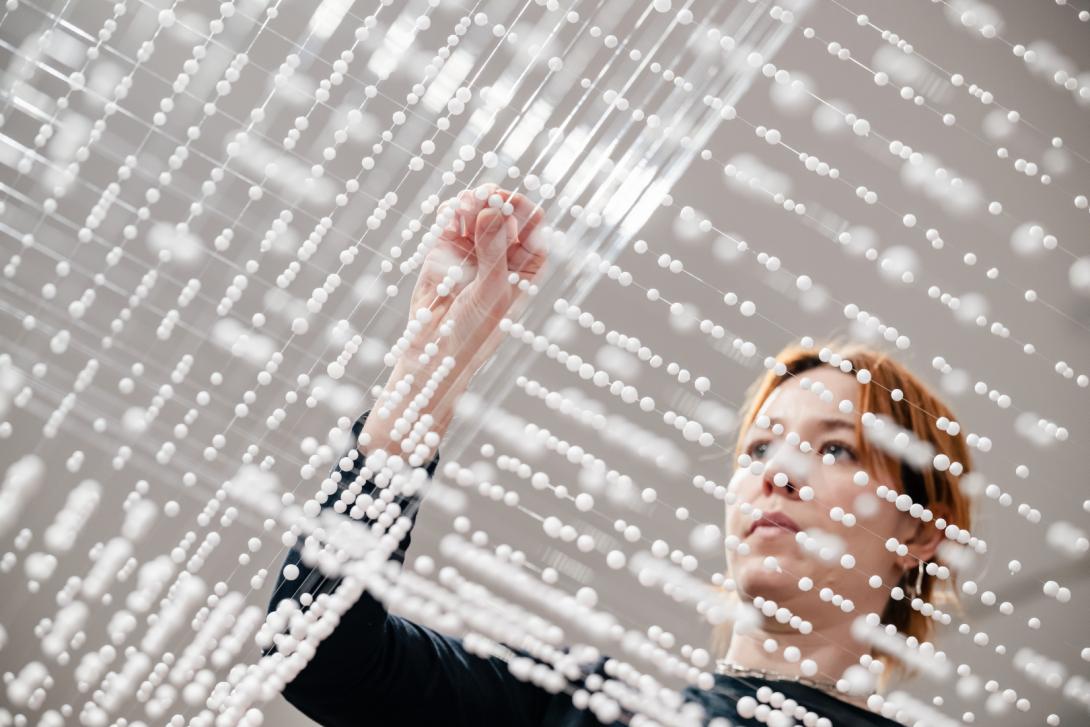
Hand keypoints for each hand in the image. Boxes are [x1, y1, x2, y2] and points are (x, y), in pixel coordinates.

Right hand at [361, 183, 546, 460]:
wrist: (434, 351)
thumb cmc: (473, 331)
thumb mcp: (491, 292)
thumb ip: (493, 250)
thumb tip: (491, 209)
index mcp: (527, 264)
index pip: (533, 222)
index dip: (521, 208)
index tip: (505, 206)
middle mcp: (503, 251)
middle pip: (505, 208)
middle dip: (495, 198)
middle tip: (484, 198)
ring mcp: (474, 245)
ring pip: (479, 206)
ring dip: (473, 200)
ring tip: (464, 208)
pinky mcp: (446, 245)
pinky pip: (453, 215)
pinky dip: (453, 208)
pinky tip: (452, 218)